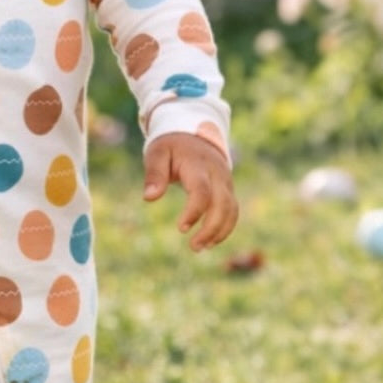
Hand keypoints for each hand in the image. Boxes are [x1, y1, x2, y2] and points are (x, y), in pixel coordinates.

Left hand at [142, 132, 238, 251]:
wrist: (193, 135)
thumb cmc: (171, 146)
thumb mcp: (157, 153)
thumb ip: (154, 174)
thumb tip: (149, 198)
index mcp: (199, 165)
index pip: (202, 191)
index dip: (194, 212)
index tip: (181, 229)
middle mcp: (217, 174)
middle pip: (223, 204)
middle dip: (211, 228)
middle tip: (194, 247)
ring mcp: (225, 182)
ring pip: (231, 210)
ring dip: (220, 232)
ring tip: (200, 248)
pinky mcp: (227, 189)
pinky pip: (232, 211)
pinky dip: (225, 228)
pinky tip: (210, 242)